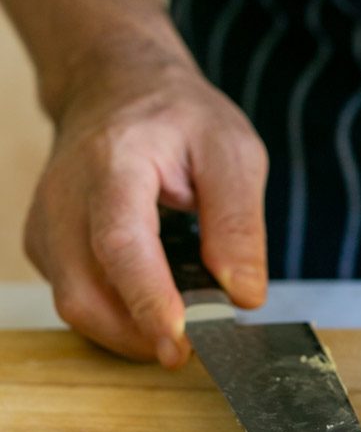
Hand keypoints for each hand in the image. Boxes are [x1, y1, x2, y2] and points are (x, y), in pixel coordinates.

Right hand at [24, 51, 267, 366]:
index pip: (121, 243)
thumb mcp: (232, 151)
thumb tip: (244, 295)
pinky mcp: (44, 247)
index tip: (180, 343)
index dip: (148, 300)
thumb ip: (239, 224)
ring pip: (78, 308)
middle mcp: (65, 198)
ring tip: (183, 318)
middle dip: (142, 336)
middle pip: (85, 294)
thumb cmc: (177, 118)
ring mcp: (47, 225)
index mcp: (114, 164)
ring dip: (133, 332)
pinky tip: (154, 301)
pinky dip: (118, 318)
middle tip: (199, 344)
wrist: (117, 87)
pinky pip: (77, 301)